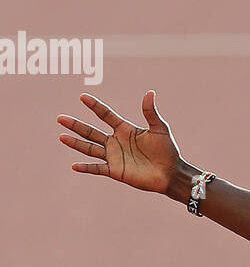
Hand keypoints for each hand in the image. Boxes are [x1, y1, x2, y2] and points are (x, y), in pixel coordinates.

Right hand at [57, 91, 184, 195]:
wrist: (172, 173)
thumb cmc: (168, 151)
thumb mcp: (160, 129)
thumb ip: (151, 112)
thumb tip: (150, 92)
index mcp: (124, 129)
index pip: (105, 114)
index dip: (94, 106)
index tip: (83, 96)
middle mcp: (116, 141)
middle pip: (91, 131)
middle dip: (76, 125)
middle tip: (60, 118)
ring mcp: (114, 156)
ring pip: (90, 148)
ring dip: (76, 143)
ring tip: (61, 136)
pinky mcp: (116, 171)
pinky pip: (97, 168)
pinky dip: (86, 167)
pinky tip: (73, 166)